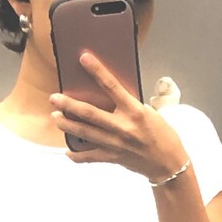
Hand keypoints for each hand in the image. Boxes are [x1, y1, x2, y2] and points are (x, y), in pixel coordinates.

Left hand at [49, 50, 187, 182]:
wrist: (167, 163)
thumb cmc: (161, 134)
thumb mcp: (149, 112)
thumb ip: (129, 105)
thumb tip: (108, 95)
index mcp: (135, 111)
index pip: (112, 86)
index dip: (97, 71)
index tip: (84, 59)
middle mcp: (123, 127)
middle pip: (90, 113)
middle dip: (69, 105)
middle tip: (54, 98)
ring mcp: (116, 144)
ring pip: (85, 133)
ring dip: (68, 125)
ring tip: (55, 118)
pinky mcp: (113, 157)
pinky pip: (90, 157)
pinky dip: (77, 156)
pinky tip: (68, 151)